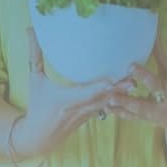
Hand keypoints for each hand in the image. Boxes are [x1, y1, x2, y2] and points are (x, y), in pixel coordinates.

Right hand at [8, 29, 124, 158]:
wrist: (38, 138)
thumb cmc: (36, 106)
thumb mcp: (34, 80)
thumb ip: (35, 55)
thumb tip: (30, 29)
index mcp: (65, 100)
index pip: (86, 94)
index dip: (100, 88)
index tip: (113, 80)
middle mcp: (79, 109)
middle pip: (101, 99)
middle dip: (118, 90)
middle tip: (134, 77)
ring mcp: (86, 115)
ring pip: (106, 104)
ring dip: (121, 95)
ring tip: (136, 82)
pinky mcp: (90, 118)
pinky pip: (105, 108)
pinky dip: (116, 101)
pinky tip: (127, 92)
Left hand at [108, 41, 166, 140]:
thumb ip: (160, 56)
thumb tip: (154, 32)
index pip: (155, 83)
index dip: (143, 75)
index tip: (130, 66)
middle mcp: (158, 106)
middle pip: (141, 104)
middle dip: (127, 100)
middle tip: (112, 95)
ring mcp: (149, 116)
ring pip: (133, 113)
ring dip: (119, 107)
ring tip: (105, 102)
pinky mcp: (143, 120)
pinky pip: (129, 117)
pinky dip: (118, 112)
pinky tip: (106, 107)